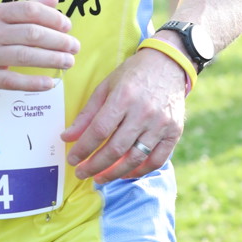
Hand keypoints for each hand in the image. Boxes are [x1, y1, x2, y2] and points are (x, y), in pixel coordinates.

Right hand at [0, 0, 79, 91]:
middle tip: (74, 46)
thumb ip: (23, 7)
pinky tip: (49, 83)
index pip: (30, 11)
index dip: (53, 18)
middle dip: (59, 41)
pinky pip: (12, 81)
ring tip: (68, 62)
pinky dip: (33, 83)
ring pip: (26, 56)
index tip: (67, 25)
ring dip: (52, 60)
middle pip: (32, 34)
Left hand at [61, 46, 187, 183]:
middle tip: (82, 173)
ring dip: (115, 173)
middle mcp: (143, 112)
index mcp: (123, 97)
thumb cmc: (132, 74)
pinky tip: (126, 173)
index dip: (83, 149)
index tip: (72, 160)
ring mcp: (161, 123)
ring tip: (100, 178)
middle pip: (116, 149)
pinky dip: (141, 171)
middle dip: (95, 166)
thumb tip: (67, 137)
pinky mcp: (174, 131)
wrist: (168, 64)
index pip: (99, 131)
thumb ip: (87, 114)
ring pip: (135, 158)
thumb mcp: (106, 87)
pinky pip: (157, 160)